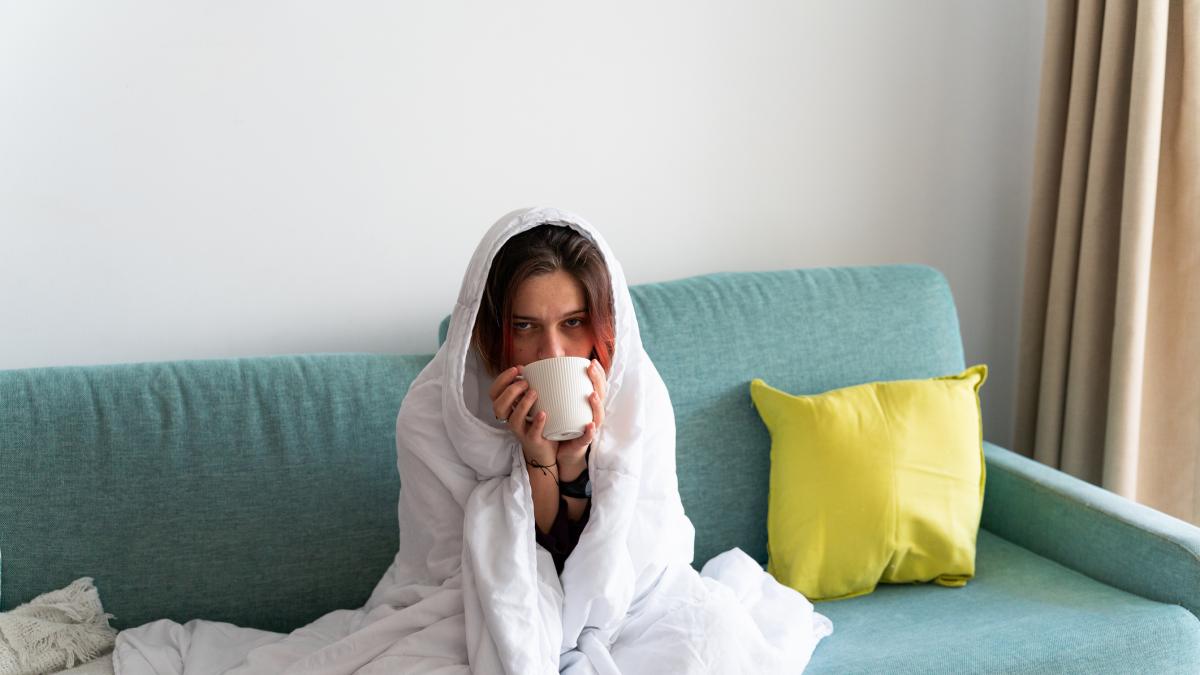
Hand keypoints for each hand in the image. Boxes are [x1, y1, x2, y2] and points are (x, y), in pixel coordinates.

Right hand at [489, 365, 556, 466]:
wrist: (547, 449)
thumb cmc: (539, 421)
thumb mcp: (533, 401)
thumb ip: (533, 384)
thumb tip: (542, 361)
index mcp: (508, 408)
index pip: (494, 393)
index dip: (502, 380)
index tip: (517, 368)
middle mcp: (510, 419)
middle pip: (498, 405)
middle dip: (510, 391)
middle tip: (525, 382)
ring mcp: (521, 431)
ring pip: (512, 419)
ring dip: (522, 403)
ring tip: (534, 393)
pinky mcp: (533, 440)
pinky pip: (532, 432)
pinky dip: (536, 422)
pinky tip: (543, 413)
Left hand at [557, 358, 607, 481]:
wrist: (562, 451)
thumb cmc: (563, 425)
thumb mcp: (562, 405)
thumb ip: (558, 388)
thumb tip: (547, 365)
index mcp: (590, 405)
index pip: (598, 386)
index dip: (598, 374)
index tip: (592, 361)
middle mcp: (593, 414)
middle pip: (601, 396)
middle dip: (597, 382)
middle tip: (591, 369)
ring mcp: (590, 428)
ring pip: (598, 415)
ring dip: (597, 405)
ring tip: (592, 395)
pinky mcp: (583, 442)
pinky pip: (588, 436)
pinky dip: (590, 431)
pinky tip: (589, 425)